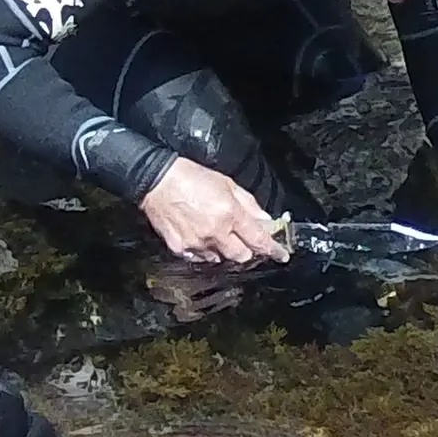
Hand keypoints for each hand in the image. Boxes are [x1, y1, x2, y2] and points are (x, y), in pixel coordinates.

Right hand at [141, 158, 286, 266]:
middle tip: (244, 240)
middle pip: (242, 256)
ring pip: (220, 259)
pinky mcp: (181, 249)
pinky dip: (205, 252)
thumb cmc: (190, 177)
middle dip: (247, 250)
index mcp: (230, 214)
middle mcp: (215, 233)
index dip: (273, 249)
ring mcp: (197, 244)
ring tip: (217, 234)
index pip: (258, 239)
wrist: (157, 180)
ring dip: (224, 251)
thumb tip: (265, 220)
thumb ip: (248, 204)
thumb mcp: (227, 184)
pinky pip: (199, 259)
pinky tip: (202, 238)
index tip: (281, 254)